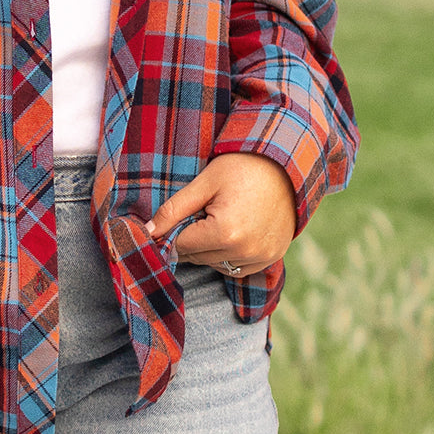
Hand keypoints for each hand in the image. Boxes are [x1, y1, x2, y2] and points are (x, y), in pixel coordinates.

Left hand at [145, 152, 296, 277]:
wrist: (286, 165)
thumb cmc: (243, 167)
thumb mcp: (204, 183)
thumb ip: (173, 210)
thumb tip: (147, 232)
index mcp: (225, 233)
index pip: (180, 246)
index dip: (173, 230)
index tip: (178, 215)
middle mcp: (244, 252)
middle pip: (197, 257)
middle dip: (192, 237)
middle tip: (204, 210)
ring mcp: (261, 258)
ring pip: (215, 264)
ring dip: (210, 248)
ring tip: (221, 217)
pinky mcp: (271, 258)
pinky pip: (237, 268)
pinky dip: (229, 254)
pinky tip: (234, 230)